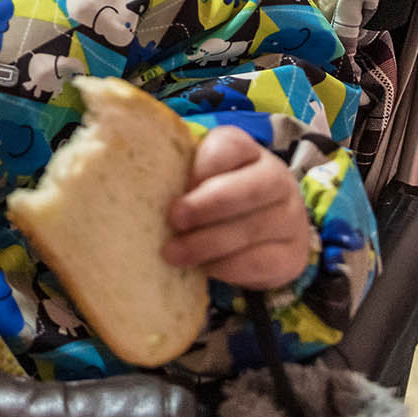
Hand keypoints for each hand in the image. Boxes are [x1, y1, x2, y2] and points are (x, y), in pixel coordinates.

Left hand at [162, 126, 313, 289]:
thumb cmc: (214, 200)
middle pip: (247, 189)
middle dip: (206, 206)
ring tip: (173, 254)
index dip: (202, 166)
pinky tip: (203, 269)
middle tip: (173, 220)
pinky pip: (261, 262)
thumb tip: (125, 178)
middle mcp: (276, 179)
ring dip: (208, 243)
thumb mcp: (197, 178)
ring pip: (252, 228)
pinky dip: (227, 267)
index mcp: (247, 151)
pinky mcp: (292, 255)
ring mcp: (290, 218)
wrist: (262, 236)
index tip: (176, 185)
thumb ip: (174, 174)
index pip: (230, 147)